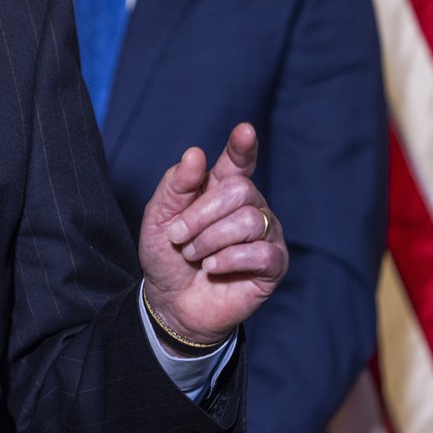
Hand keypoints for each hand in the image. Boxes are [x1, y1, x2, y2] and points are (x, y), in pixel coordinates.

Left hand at [137, 122, 288, 345]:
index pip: (239, 161)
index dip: (243, 146)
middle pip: (239, 190)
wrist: (171, 302)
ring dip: (209, 239)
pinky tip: (213, 268)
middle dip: (200, 214)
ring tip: (193, 255)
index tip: (244, 130)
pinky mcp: (274, 265)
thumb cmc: (167, 255)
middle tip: (178, 236)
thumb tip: (196, 154)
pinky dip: (228, 260)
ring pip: (248, 220)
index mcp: (221, 188)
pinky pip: (260, 253)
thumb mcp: (159, 218)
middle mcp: (249, 206)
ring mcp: (264, 234)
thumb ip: (175, 186)